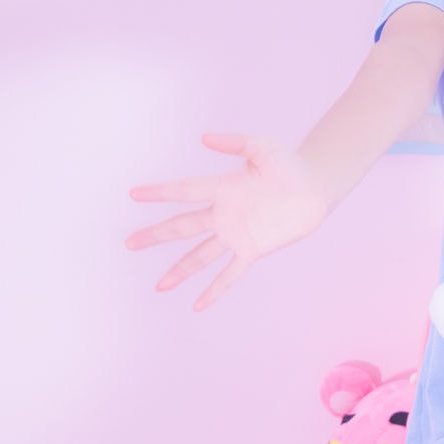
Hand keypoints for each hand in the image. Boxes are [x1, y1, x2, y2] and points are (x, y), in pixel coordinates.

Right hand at [126, 134, 327, 311]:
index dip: (160, 192)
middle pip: (183, 226)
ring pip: (200, 255)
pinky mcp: (252, 250)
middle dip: (156, 235)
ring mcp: (236, 234)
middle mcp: (223, 214)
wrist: (313, 189)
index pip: (185, 191)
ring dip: (180, 270)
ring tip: (160, 286)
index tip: (134, 194)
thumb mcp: (262, 147)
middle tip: (130, 242)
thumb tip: (204, 138)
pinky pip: (230, 273)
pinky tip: (198, 305)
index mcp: (222, 188)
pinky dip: (215, 289)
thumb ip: (235, 143)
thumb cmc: (288, 165)